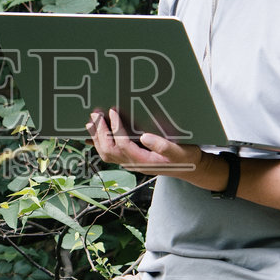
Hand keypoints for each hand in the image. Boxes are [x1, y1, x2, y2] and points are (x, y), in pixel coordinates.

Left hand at [86, 108, 203, 176]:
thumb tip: (144, 137)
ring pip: (106, 154)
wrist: (189, 168)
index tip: (112, 111)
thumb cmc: (185, 157)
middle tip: (95, 115)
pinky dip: (99, 145)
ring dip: (96, 138)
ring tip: (90, 123)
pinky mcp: (130, 160)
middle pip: (110, 150)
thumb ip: (163, 146)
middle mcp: (134, 164)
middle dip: (101, 132)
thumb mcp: (180, 151)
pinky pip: (110, 154)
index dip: (116, 128)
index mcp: (145, 161)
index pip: (124, 145)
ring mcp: (130, 164)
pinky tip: (91, 138)